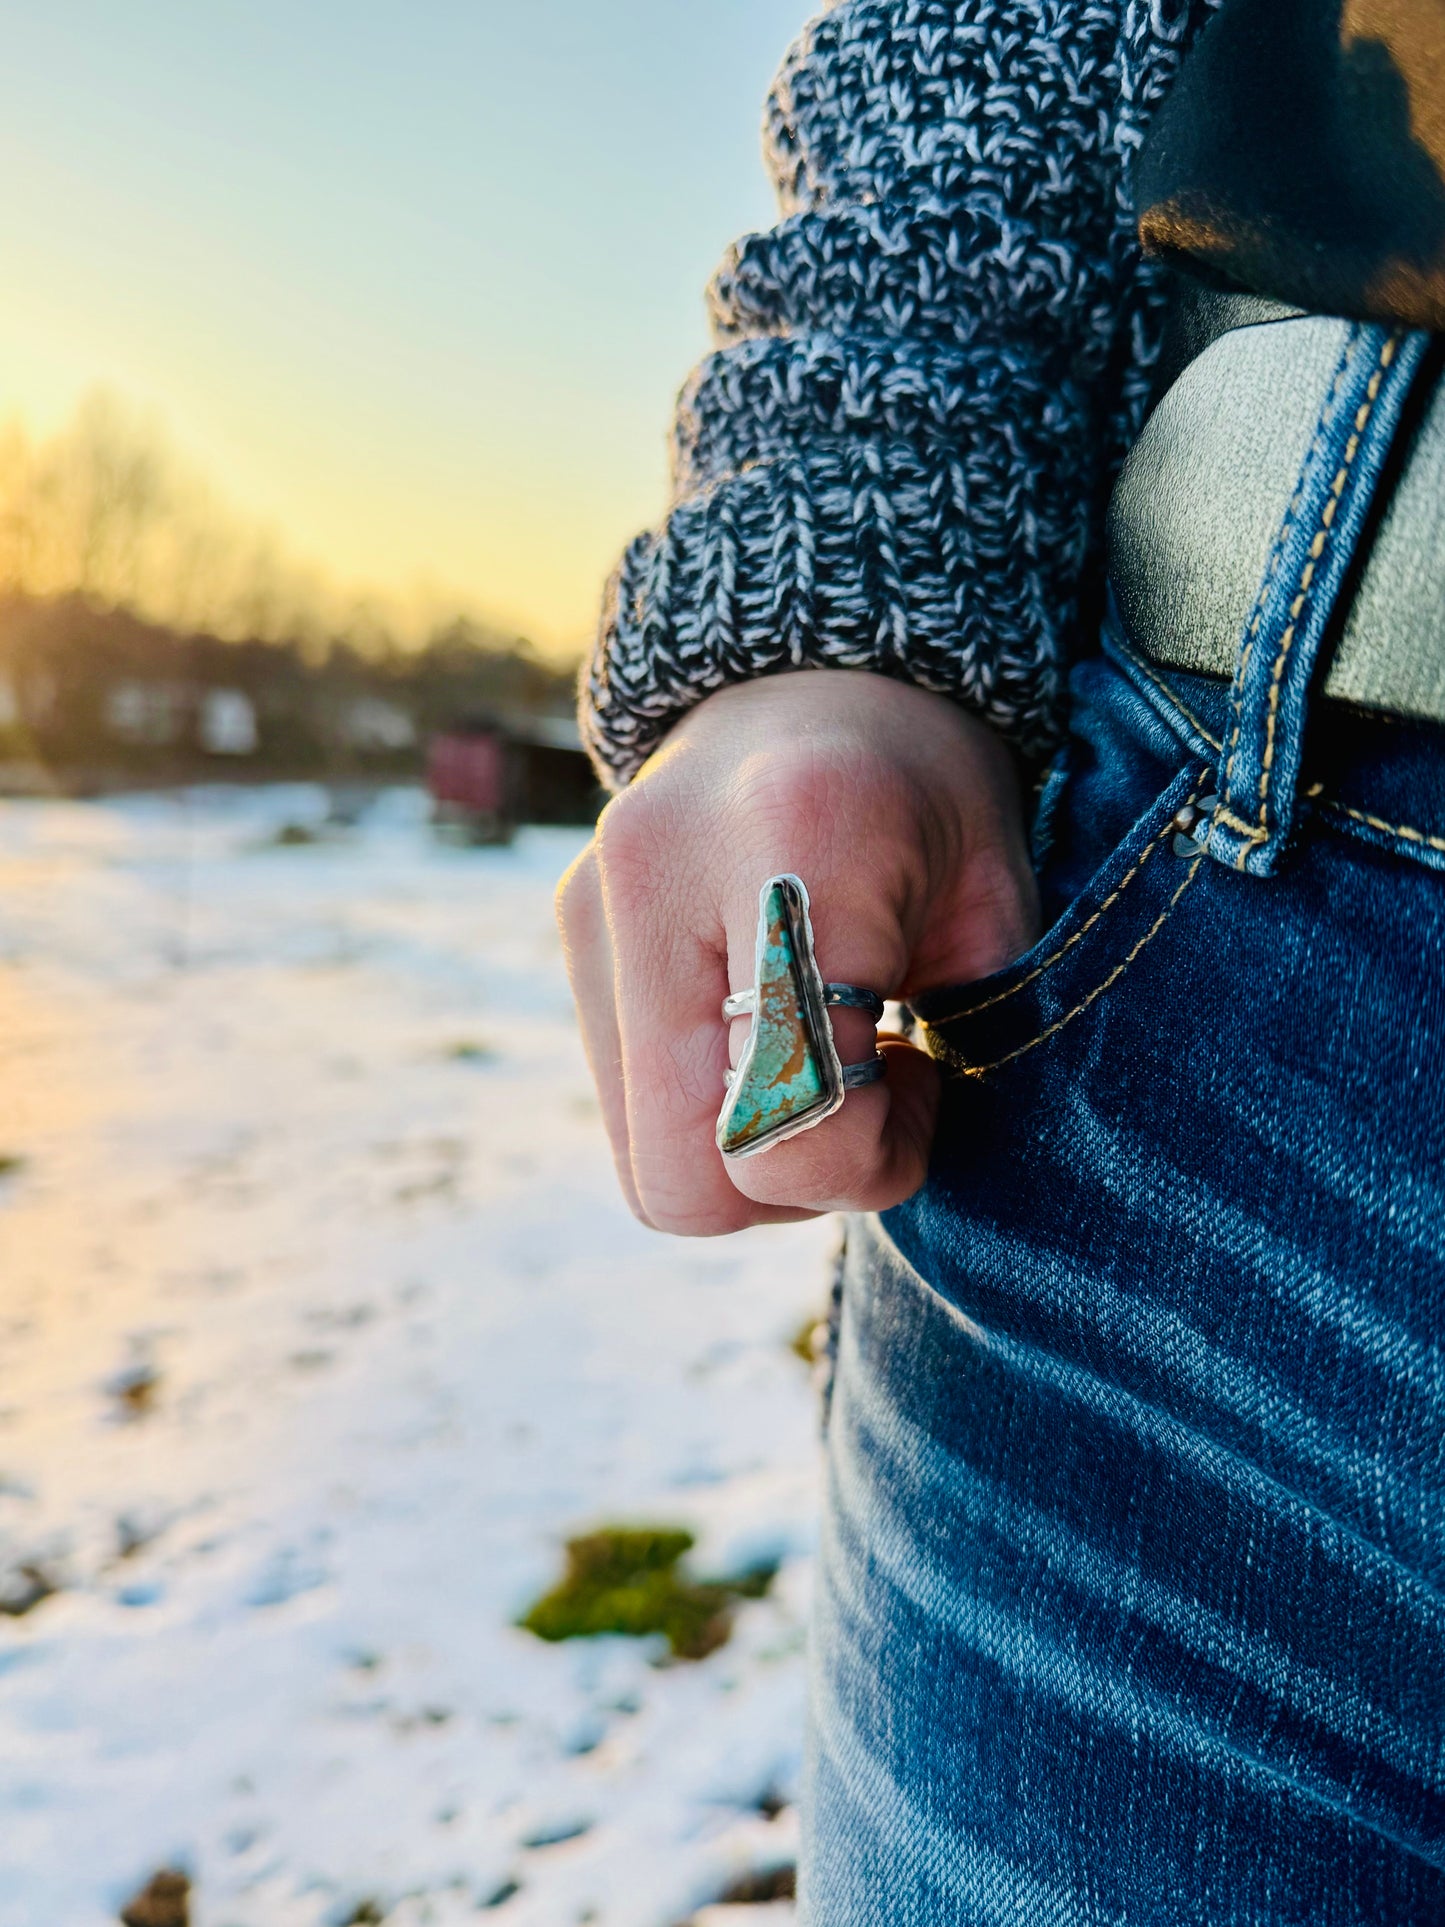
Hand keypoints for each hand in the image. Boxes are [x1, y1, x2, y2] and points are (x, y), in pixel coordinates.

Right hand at [557, 671, 1037, 1234]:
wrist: (813, 670)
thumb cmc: (931, 792)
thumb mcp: (994, 905)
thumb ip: (963, 1036)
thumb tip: (872, 1162)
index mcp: (800, 839)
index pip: (789, 1113)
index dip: (872, 1156)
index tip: (916, 1079)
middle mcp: (662, 871)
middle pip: (688, 1179)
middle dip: (794, 1182)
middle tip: (866, 1099)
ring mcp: (595, 905)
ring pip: (648, 1168)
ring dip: (750, 1160)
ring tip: (817, 1061)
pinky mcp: (570, 931)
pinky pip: (630, 1114)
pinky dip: (709, 1116)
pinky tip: (761, 1040)